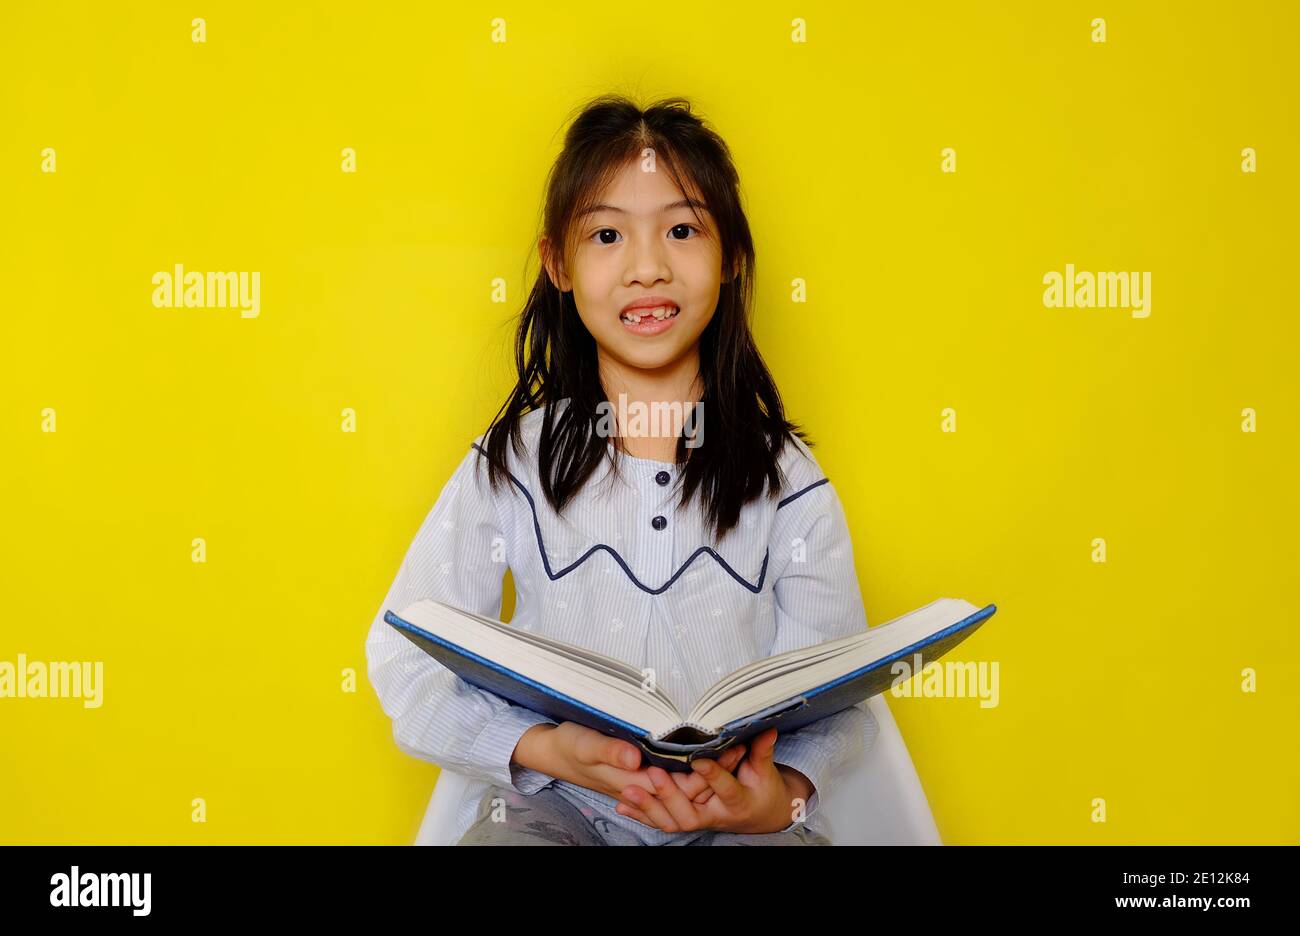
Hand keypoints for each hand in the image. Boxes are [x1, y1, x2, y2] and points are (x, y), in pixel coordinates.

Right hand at [513, 722, 745, 803]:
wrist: (556, 751)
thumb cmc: (571, 745)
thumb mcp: (586, 745)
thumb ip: (610, 752)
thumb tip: (636, 758)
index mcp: (635, 779)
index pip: (680, 783)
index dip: (708, 770)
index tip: (731, 748)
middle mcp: (645, 784)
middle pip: (691, 784)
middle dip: (718, 768)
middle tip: (745, 744)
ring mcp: (645, 778)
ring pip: (687, 779)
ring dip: (711, 766)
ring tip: (738, 744)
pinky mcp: (644, 769)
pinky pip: (677, 771)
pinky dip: (696, 763)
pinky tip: (712, 747)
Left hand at [614, 728, 811, 833]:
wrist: (759, 815)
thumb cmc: (762, 790)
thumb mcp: (765, 771)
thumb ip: (762, 750)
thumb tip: (767, 727)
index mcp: (737, 802)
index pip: (725, 789)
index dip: (713, 776)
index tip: (699, 760)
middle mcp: (714, 815)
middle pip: (690, 814)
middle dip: (669, 795)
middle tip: (653, 774)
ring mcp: (698, 821)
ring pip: (671, 822)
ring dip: (648, 807)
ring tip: (628, 789)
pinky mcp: (686, 821)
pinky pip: (661, 822)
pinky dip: (641, 814)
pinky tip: (622, 804)